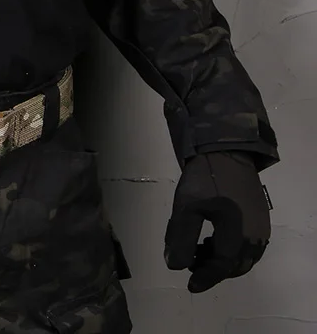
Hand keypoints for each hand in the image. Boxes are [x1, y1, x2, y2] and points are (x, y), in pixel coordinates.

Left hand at [164, 151, 270, 292]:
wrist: (226, 150)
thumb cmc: (204, 178)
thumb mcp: (186, 207)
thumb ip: (180, 238)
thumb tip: (175, 266)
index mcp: (237, 235)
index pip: (221, 267)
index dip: (205, 278)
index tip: (189, 285)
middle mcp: (254, 236)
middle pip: (234, 265)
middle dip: (212, 269)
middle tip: (191, 264)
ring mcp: (260, 227)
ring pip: (243, 257)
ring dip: (221, 260)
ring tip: (198, 250)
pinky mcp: (260, 217)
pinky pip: (249, 245)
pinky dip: (231, 249)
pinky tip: (212, 238)